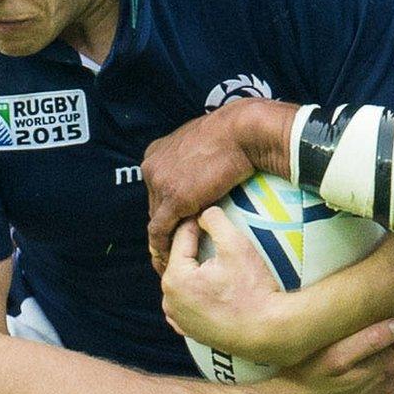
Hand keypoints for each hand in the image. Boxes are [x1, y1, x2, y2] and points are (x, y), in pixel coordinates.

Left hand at [143, 98, 290, 269]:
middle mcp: (151, 167)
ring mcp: (159, 183)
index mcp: (155, 153)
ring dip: (164, 239)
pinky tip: (169, 260)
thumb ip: (193, 161)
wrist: (242, 133)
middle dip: (164, 224)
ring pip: (157, 219)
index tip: (173, 224)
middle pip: (155, 204)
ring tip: (171, 259)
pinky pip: (160, 230)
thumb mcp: (202, 144)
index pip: (156, 188)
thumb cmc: (233, 134)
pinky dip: (163, 246)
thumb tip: (201, 176)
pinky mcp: (173, 200)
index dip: (165, 207)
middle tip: (172, 247)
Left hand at [161, 209, 292, 363]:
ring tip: (215, 262)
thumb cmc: (254, 289)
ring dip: (194, 271)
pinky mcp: (189, 330)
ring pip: (182, 282)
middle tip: (214, 237)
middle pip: (180, 261)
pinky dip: (195, 294)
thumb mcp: (236, 245)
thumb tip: (202, 213)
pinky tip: (212, 288)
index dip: (197, 223)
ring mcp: (177, 317)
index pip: (181, 237)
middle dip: (195, 248)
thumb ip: (215, 221)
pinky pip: (187, 303)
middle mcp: (169, 299)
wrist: (270, 331)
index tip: (209, 214)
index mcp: (175, 277)